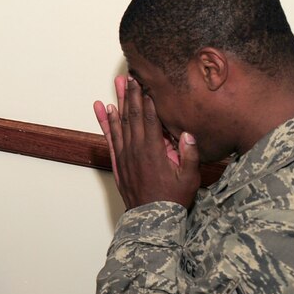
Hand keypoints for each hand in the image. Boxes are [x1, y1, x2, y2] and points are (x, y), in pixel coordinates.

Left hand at [94, 75, 200, 209]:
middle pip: (133, 115)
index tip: (146, 81)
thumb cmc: (173, 199)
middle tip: (130, 75)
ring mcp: (124, 155)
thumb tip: (188, 133)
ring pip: (119, 123)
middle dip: (132, 93)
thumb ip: (190, 155)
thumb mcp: (190, 178)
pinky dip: (105, 123)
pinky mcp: (117, 162)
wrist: (152, 219)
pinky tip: (103, 109)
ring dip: (118, 101)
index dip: (147, 98)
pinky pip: (109, 138)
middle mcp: (136, 149)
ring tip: (117, 83)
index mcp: (153, 151)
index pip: (150, 118)